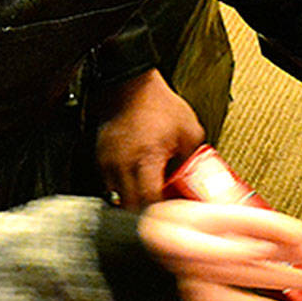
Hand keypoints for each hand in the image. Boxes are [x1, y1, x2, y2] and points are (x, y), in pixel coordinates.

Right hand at [96, 68, 204, 209]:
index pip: (150, 203)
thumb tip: (200, 181)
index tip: (173, 216)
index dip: (162, 215)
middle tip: (162, 211)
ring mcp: (108, 163)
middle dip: (147, 214)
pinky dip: (123, 190)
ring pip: (117, 200)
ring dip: (133, 203)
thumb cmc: (157, 103)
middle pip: (131, 208)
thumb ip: (195, 161)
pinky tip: (137, 182)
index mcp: (146, 159)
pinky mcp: (100, 159)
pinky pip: (109, 186)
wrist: (130, 84)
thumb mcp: (190, 132)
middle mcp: (122, 164)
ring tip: (149, 196)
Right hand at [138, 199, 301, 300]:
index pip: (264, 224)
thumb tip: (264, 240)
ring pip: (259, 276)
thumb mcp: (194, 212)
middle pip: (270, 252)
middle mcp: (208, 248)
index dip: (297, 230)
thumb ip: (231, 220)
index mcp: (207, 219)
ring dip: (293, 278)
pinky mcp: (198, 295)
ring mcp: (204, 275)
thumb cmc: (156, 228)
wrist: (123, 254)